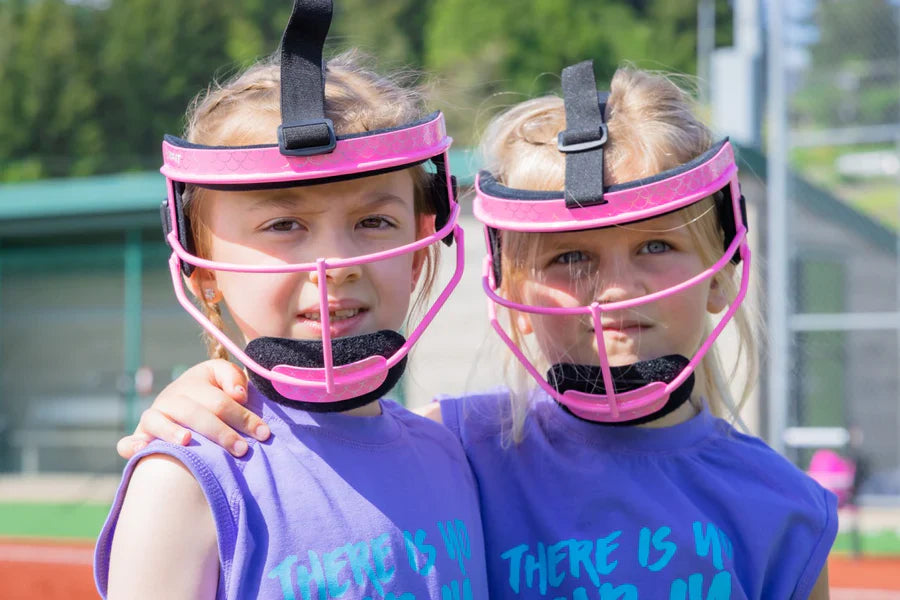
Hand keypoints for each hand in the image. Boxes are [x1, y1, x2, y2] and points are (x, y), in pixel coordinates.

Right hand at [116, 360, 269, 458]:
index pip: (220, 400)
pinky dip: (131, 445)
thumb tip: (238, 393)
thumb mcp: (224, 378)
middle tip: (242, 450)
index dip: (243, 416)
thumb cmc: (213, 393)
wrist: (184, 401)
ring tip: (187, 441)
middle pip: (195, 412)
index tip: (264, 433)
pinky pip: (128, 442)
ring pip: (159, 422)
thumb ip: (233, 378)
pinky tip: (142, 450)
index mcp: (194, 382)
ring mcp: (154, 415)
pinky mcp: (141, 434)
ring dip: (171, 431)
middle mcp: (172, 397)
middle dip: (221, 431)